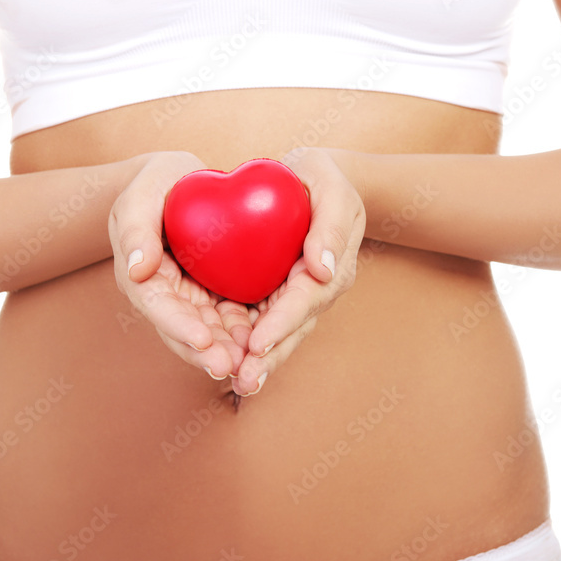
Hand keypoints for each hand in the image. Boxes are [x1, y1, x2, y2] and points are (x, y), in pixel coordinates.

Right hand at [108, 152, 252, 379]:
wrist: (181, 181)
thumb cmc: (155, 183)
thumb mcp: (140, 197)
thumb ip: (136, 229)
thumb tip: (137, 270)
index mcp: (143, 277)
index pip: (158, 307)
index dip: (178, 326)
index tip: (201, 339)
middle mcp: (167, 295)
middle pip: (185, 330)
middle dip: (206, 351)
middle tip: (230, 366)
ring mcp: (194, 298)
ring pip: (211, 331)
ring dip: (229, 349)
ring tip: (250, 364)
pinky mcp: (218, 293)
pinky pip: (233, 316)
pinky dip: (247, 331)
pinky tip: (267, 342)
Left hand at [233, 147, 366, 395]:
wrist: (311, 180)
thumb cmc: (320, 176)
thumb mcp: (330, 184)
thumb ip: (331, 223)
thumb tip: (322, 269)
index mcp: (332, 265)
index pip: (305, 299)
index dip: (281, 323)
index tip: (257, 343)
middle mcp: (317, 288)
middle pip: (293, 328)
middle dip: (269, 357)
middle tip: (244, 380)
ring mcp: (297, 296)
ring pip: (280, 335)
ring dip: (260, 362)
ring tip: (237, 385)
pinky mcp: (277, 295)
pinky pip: (263, 324)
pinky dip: (249, 347)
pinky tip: (229, 367)